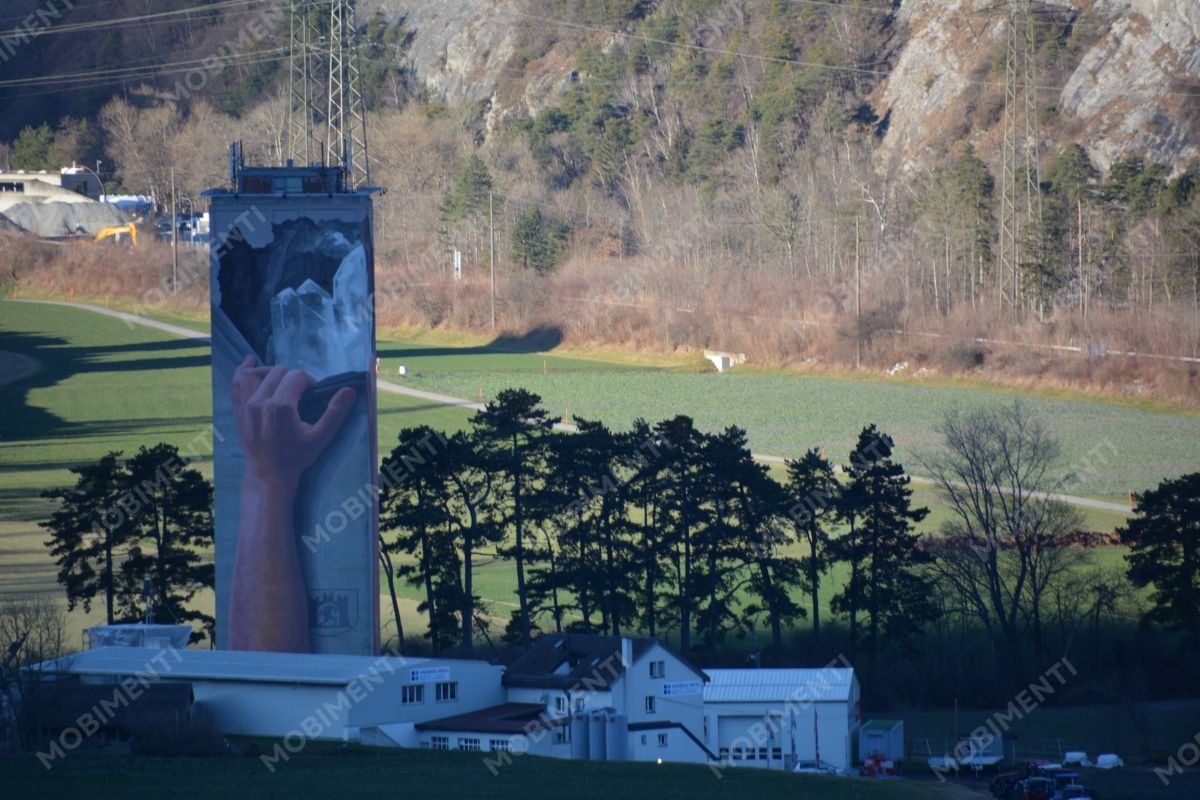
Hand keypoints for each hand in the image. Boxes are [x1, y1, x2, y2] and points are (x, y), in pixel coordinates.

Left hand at [231, 355, 355, 488]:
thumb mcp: (320, 438)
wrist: (268, 474)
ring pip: (256, 373)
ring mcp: (246, 405)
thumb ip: (335, 413)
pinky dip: (243, 369)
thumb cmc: (296, 456)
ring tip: (280, 381)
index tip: (312, 395)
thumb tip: (350, 390)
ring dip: (270, 372)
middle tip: (299, 393)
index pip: (297, 376)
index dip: (309, 381)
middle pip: (278, 372)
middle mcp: (260, 402)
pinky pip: (237, 382)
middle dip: (292, 377)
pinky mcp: (238, 410)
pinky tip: (250, 361)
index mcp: (281, 407)